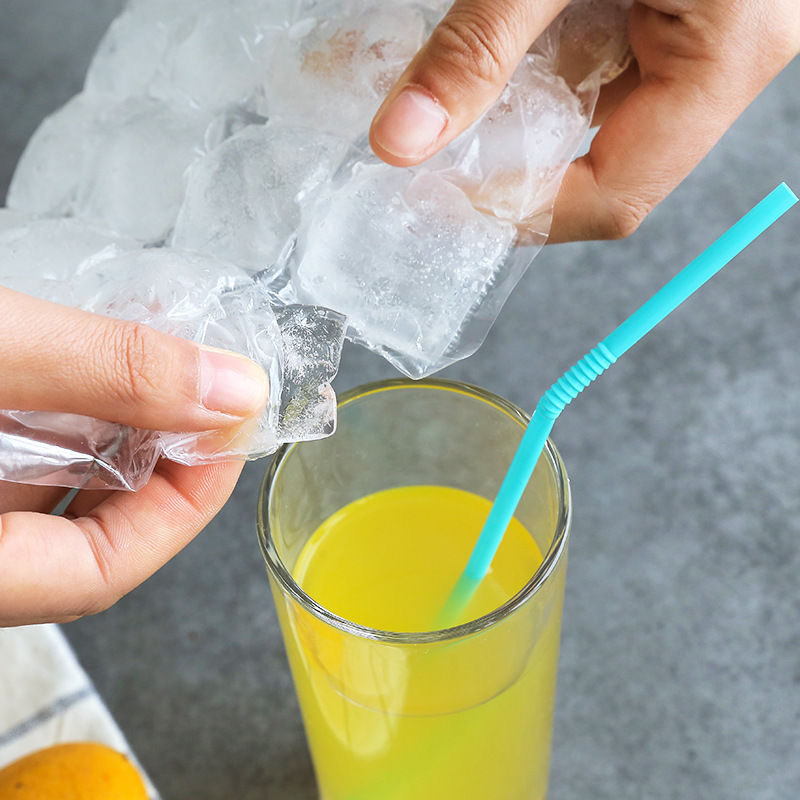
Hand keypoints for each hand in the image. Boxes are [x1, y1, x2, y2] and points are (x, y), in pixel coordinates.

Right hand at [0, 286, 268, 625]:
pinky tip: (93, 352)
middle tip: (207, 386)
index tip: (233, 428)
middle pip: (85, 527)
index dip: (186, 505)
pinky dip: (63, 405)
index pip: (102, 572)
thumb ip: (108, 371)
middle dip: (159, 451)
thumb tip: (234, 390)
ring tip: (158, 353)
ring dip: (112, 419)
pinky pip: (18, 447)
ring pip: (49, 482)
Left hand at [370, 0, 799, 240]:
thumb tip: (401, 138)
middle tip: (425, 154)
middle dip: (504, 163)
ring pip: (590, 113)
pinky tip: (473, 50)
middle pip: (601, 165)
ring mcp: (697, 32)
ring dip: (505, 112)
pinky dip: (525, 62)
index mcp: (725, 57)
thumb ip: (481, 45)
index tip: (438, 199)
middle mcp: (722, 59)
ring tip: (431, 96)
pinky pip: (593, 60)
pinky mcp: (669, 5)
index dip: (521, 210)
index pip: (614, 195)